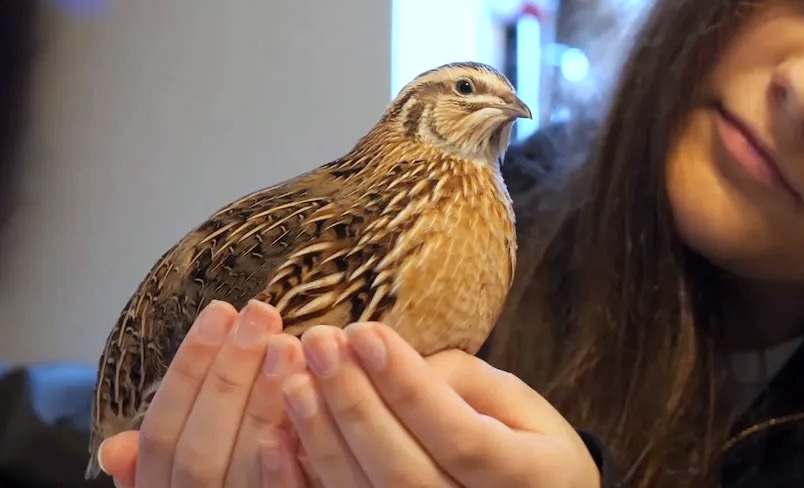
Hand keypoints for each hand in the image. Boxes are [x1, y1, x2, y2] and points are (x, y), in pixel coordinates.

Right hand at [97, 299, 307, 487]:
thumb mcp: (180, 487)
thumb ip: (158, 466)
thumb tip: (114, 449)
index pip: (163, 432)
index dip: (189, 370)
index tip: (221, 312)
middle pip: (201, 445)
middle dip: (230, 374)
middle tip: (263, 314)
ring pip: (239, 467)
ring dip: (262, 403)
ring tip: (292, 344)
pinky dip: (283, 466)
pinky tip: (299, 418)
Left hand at [261, 322, 600, 487]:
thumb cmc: (525, 443)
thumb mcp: (517, 402)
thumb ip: (458, 381)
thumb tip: (383, 362)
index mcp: (526, 476)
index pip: (460, 436)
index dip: (408, 386)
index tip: (365, 331)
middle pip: (404, 473)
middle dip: (355, 404)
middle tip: (319, 343)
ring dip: (322, 438)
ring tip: (295, 378)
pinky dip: (303, 481)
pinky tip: (277, 437)